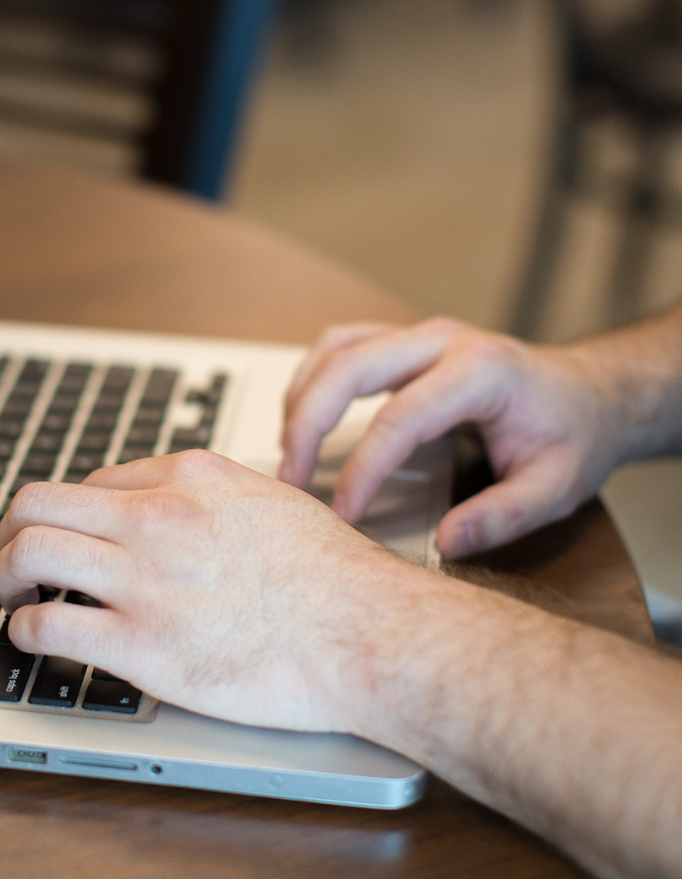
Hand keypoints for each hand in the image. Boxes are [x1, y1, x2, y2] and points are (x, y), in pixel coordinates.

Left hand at [0, 450, 403, 731]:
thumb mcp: (270, 500)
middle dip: (12, 529)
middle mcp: (156, 517)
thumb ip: (211, 495)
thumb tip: (172, 502)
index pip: (95, 480)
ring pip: (28, 552)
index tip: (71, 535)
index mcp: (189, 477)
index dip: (73, 511)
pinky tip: (35, 635)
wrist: (367, 632)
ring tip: (12, 593)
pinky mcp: (141, 644)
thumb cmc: (333, 575)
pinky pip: (47, 624)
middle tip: (14, 555)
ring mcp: (144, 579)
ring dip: (4, 574)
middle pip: (38, 502)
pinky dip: (25, 629)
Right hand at [279, 317, 630, 557]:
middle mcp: (443, 341)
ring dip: (301, 397)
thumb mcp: (557, 486)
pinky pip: (341, 345)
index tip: (343, 513)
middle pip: (348, 367)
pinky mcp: (404, 341)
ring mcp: (420, 335)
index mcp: (482, 371)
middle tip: (291, 479)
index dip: (363, 469)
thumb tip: (447, 543)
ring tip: (290, 452)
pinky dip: (313, 378)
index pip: (399, 418)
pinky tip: (304, 416)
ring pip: (335, 348)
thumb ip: (504, 517)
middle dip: (306, 424)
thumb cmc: (571, 434)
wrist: (587, 392)